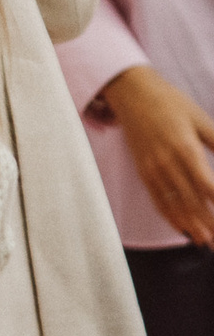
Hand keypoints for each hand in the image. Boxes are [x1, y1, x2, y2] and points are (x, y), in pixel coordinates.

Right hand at [101, 65, 213, 245]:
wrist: (131, 92)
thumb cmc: (171, 103)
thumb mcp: (201, 119)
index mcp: (185, 148)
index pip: (208, 187)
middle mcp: (167, 163)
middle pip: (192, 202)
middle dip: (209, 224)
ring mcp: (152, 168)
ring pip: (174, 205)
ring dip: (191, 226)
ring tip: (207, 242)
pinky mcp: (144, 171)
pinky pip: (158, 199)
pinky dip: (170, 217)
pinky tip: (183, 229)